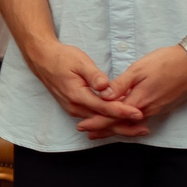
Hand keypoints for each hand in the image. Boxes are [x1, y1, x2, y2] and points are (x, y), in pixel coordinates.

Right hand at [20, 38, 145, 137]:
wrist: (43, 60)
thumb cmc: (62, 57)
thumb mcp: (80, 61)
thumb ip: (94, 75)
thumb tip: (105, 86)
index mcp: (76, 95)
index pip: (104, 107)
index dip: (122, 111)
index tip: (138, 113)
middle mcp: (74, 107)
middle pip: (102, 121)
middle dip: (124, 126)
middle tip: (144, 128)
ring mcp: (73, 110)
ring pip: (99, 122)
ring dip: (117, 126)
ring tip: (137, 128)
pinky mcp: (74, 108)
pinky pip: (94, 118)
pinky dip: (108, 121)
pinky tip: (121, 122)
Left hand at [95, 44, 186, 138]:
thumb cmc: (165, 62)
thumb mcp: (139, 69)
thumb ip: (121, 84)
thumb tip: (104, 96)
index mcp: (138, 100)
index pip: (113, 116)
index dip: (97, 122)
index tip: (83, 127)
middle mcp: (147, 109)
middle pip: (121, 124)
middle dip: (104, 129)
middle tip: (88, 133)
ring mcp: (156, 109)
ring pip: (131, 123)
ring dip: (116, 127)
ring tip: (101, 131)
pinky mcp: (162, 107)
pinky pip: (141, 119)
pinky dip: (129, 122)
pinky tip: (125, 122)